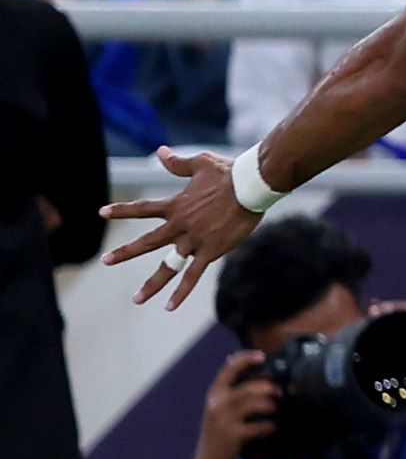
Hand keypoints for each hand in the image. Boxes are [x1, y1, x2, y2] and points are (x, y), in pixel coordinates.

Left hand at [102, 145, 261, 309]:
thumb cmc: (229, 172)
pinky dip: (181, 292)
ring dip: (152, 284)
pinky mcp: (211, 251)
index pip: (142, 209)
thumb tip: (159, 151)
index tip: (101, 212)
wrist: (251, 186)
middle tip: (105, 261)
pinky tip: (170, 307)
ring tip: (137, 299)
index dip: (122, 211)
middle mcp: (180, 225)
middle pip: (148, 242)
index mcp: (176, 205)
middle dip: (125, 252)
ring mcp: (194, 240)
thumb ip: (177, 163)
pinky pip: (193, 276)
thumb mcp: (200, 163)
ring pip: (168, 266)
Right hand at [194, 349, 279, 458]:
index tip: (262, 355)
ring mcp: (224, 420)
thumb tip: (259, 371)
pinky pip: (259, 426)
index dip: (245, 359)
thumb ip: (234, 390)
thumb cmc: (220, 429)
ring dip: (271, 406)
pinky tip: (272, 426)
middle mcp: (217, 404)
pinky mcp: (233, 435)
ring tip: (276, 410)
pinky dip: (269, 426)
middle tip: (280, 392)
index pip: (228, 370)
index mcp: (214, 394)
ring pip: (255, 404)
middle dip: (268, 388)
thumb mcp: (221, 407)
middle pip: (248, 388)